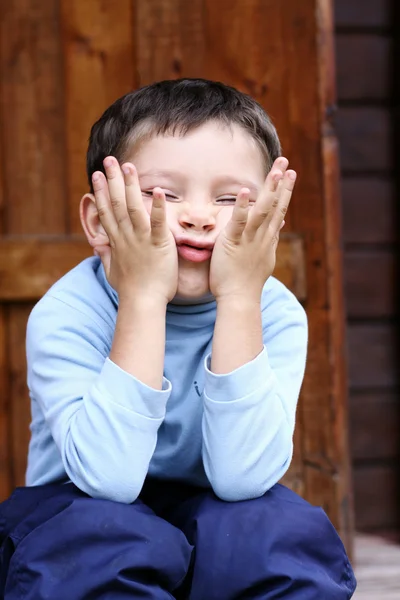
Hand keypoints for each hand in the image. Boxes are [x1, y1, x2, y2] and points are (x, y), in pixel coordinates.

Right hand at [92, 156, 177, 303]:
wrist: (142, 303)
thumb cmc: (130, 290)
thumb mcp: (112, 272)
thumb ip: (107, 256)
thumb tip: (99, 248)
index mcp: (117, 241)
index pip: (106, 212)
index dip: (101, 192)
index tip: (96, 175)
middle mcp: (126, 236)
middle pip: (117, 203)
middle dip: (112, 180)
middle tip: (109, 160)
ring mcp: (141, 239)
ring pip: (134, 207)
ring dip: (131, 186)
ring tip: (128, 166)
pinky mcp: (158, 244)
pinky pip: (158, 223)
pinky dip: (158, 206)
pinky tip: (157, 190)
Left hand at [209, 157, 295, 301]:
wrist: (239, 299)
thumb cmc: (246, 281)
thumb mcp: (263, 257)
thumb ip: (270, 239)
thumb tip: (279, 226)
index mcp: (267, 239)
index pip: (279, 210)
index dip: (285, 191)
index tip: (290, 173)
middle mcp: (263, 237)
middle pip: (275, 206)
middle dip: (281, 183)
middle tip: (286, 162)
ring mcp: (250, 239)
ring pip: (263, 210)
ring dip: (269, 189)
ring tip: (276, 170)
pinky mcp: (234, 243)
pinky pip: (239, 222)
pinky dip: (242, 206)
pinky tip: (245, 190)